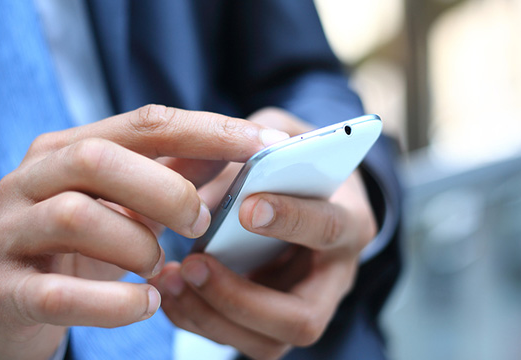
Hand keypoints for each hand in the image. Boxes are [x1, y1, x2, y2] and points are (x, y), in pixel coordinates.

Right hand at [0, 105, 289, 359]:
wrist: (12, 302)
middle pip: (98, 160)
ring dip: (137, 245)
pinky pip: (59, 295)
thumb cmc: (83, 244)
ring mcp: (10, 234)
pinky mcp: (6, 291)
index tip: (264, 145)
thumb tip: (242, 147)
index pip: (143, 123)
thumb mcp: (125, 202)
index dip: (207, 131)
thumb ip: (173, 172)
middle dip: (165, 191)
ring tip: (160, 266)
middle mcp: (29, 180)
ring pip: (75, 217)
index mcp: (65, 148)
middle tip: (201, 224)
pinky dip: (114, 303)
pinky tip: (146, 303)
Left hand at [151, 108, 377, 358]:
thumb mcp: (281, 132)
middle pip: (303, 318)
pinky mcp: (274, 322)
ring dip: (211, 316)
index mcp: (350, 220)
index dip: (292, 221)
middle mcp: (335, 276)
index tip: (247, 208)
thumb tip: (211, 188)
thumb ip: (253, 145)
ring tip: (170, 278)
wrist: (304, 188)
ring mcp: (305, 306)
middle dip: (241, 298)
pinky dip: (197, 320)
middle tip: (194, 264)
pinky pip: (238, 340)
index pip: (329, 229)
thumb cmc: (293, 159)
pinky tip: (170, 291)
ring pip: (267, 343)